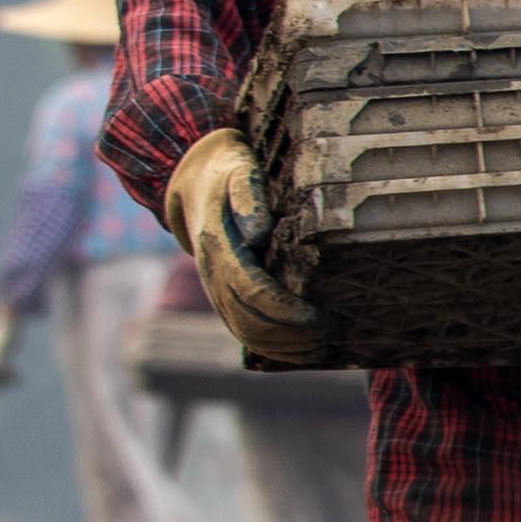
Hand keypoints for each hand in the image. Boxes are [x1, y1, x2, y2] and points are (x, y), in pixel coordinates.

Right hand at [158, 129, 323, 365]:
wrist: (193, 177)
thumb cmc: (228, 171)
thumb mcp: (240, 171)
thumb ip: (248, 197)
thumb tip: (258, 232)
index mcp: (219, 246)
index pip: (252, 292)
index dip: (285, 312)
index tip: (318, 318)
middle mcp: (212, 272)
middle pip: (247, 320)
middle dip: (288, 335)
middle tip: (327, 336)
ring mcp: (214, 285)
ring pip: (242, 331)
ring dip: (280, 347)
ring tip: (318, 349)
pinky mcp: (221, 291)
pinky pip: (240, 327)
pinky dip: (268, 345)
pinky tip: (297, 350)